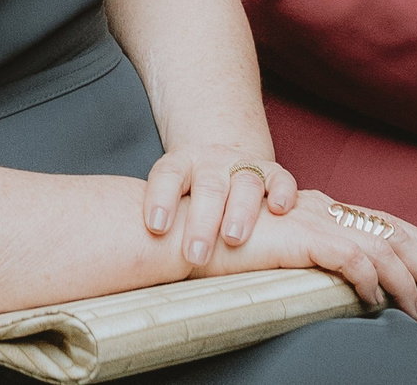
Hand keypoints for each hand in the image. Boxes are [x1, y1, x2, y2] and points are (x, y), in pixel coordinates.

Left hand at [143, 144, 298, 266]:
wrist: (220, 153)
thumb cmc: (189, 191)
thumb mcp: (171, 196)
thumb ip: (161, 221)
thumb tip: (134, 262)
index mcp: (181, 164)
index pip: (167, 175)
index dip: (160, 199)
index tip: (157, 228)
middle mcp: (212, 162)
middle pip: (208, 187)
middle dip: (202, 222)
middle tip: (195, 255)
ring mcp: (242, 165)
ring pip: (245, 183)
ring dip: (241, 211)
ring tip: (233, 239)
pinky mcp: (271, 171)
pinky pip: (280, 178)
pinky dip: (283, 192)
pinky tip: (279, 210)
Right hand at [205, 191, 416, 317]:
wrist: (185, 230)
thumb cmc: (220, 242)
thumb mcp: (272, 245)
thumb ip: (303, 253)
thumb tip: (333, 280)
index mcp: (315, 206)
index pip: (377, 219)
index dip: (413, 239)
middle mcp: (319, 207)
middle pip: (388, 229)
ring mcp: (311, 220)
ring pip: (378, 246)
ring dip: (407, 279)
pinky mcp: (299, 237)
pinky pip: (350, 259)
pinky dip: (371, 280)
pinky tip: (377, 301)